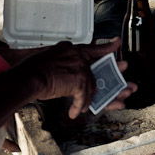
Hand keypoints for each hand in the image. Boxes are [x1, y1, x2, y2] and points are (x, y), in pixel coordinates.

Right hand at [19, 39, 136, 118]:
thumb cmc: (31, 70)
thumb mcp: (49, 58)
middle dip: (114, 75)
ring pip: (90, 86)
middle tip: (127, 79)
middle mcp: (78, 56)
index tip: (117, 42)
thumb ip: (62, 60)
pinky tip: (73, 112)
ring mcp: (80, 67)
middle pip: (98, 68)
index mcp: (71, 49)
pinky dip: (78, 106)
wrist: (28, 77)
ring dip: (85, 100)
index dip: (106, 47)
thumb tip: (65, 69)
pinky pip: (84, 96)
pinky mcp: (80, 79)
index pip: (92, 48)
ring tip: (79, 108)